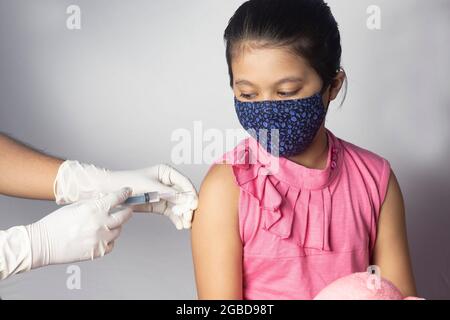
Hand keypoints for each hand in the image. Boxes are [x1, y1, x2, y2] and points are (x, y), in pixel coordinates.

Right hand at [26, 187, 132, 267]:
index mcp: (93, 209)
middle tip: (127, 209)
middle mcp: (100, 223)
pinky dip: (109, 240)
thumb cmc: (55, 224)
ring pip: (118, 231)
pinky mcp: (98, 251)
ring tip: (105, 224)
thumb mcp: (75, 206)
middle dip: (127, 211)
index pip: (117, 198)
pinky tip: (100, 236)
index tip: (128, 192)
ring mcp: (100, 238)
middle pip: (124, 216)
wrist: (43, 243)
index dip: (124, 193)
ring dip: (116, 226)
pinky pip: (111, 244)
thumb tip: (106, 199)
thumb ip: (93, 203)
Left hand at [54, 161, 197, 229]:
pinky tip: (179, 225)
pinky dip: (176, 218)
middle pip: (184, 195)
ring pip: (179, 205)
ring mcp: (164, 194)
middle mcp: (167, 183)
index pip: (184, 182)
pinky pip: (171, 212)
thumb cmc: (127, 183)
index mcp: (166, 172)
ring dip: (183, 215)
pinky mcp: (158, 205)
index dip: (191, 193)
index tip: (195, 204)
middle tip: (189, 218)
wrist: (109, 191)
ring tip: (185, 224)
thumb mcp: (148, 186)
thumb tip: (184, 198)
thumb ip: (167, 192)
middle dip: (188, 207)